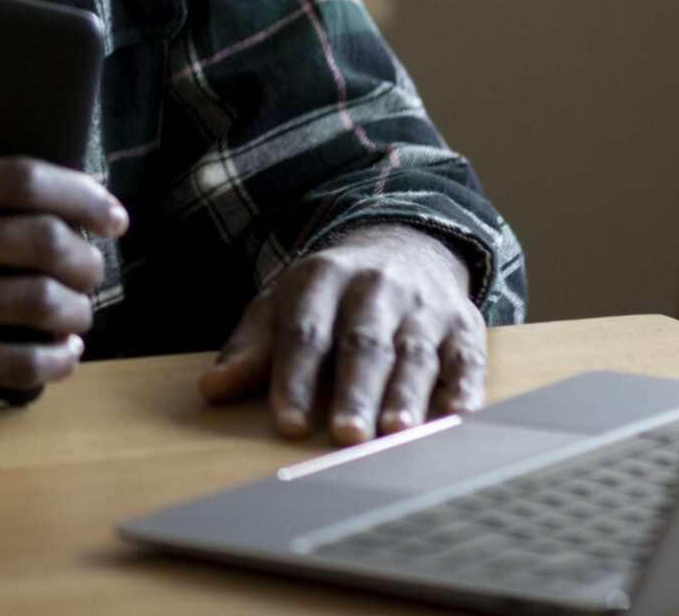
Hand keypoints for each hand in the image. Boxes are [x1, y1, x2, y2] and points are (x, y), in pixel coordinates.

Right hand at [0, 139, 129, 399]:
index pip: (19, 177)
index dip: (81, 193)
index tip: (111, 210)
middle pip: (39, 241)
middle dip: (87, 256)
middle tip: (97, 264)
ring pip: (33, 304)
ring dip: (76, 310)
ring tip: (80, 311)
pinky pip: (7, 363)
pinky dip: (50, 362)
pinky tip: (60, 355)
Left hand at [198, 224, 485, 444]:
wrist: (403, 244)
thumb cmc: (330, 295)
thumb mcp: (283, 305)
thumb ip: (251, 348)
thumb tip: (212, 389)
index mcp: (321, 280)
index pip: (304, 332)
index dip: (296, 378)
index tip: (290, 422)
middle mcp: (374, 289)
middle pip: (363, 343)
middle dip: (355, 391)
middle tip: (347, 434)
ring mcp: (422, 306)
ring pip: (413, 352)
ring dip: (407, 395)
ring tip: (396, 433)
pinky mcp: (463, 325)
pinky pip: (466, 356)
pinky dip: (465, 386)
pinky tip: (460, 414)